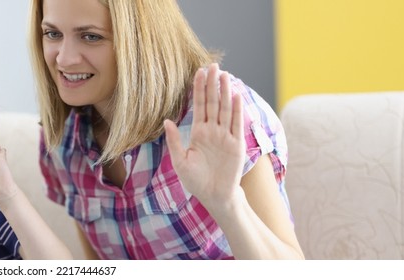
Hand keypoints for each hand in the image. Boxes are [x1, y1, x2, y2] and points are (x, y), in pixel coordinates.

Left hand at [163, 63, 244, 207]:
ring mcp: (226, 136)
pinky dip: (236, 110)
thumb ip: (174, 140)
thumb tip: (167, 120)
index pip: (199, 106)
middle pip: (213, 103)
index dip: (198, 89)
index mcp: (199, 132)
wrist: (214, 196)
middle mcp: (213, 131)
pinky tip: (235, 96)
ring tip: (225, 75)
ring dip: (225, 92)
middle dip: (212, 84)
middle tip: (213, 65)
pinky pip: (236, 124)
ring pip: (225, 109)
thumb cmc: (196, 181)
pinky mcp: (236, 145)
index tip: (198, 72)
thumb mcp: (180, 161)